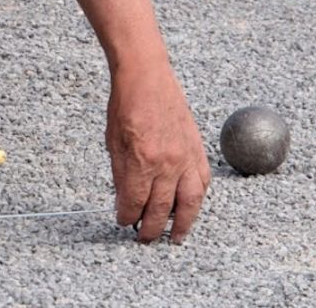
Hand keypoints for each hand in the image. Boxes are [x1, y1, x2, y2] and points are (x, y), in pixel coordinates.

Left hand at [106, 64, 210, 243]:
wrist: (147, 77)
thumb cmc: (126, 105)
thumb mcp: (113, 142)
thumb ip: (120, 175)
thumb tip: (124, 201)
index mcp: (142, 160)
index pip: (135, 201)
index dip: (127, 216)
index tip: (122, 222)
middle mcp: (167, 162)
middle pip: (162, 208)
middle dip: (152, 228)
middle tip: (145, 238)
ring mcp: (186, 156)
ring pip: (190, 201)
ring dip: (183, 223)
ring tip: (175, 236)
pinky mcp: (197, 149)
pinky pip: (203, 181)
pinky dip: (197, 198)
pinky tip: (190, 206)